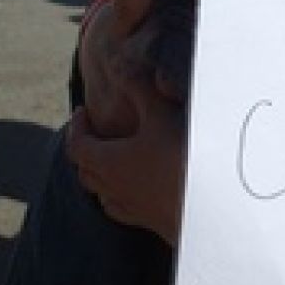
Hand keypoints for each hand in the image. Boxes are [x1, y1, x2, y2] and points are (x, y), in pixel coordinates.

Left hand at [66, 71, 185, 244]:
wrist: (208, 207)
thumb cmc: (179, 158)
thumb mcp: (158, 114)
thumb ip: (136, 87)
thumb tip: (116, 64)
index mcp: (107, 161)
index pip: (76, 144)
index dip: (76, 126)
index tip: (82, 111)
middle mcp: (111, 188)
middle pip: (85, 170)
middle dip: (84, 149)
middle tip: (94, 132)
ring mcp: (129, 208)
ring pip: (100, 192)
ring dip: (99, 174)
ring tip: (110, 159)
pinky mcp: (148, 221)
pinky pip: (120, 208)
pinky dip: (117, 194)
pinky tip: (132, 189)